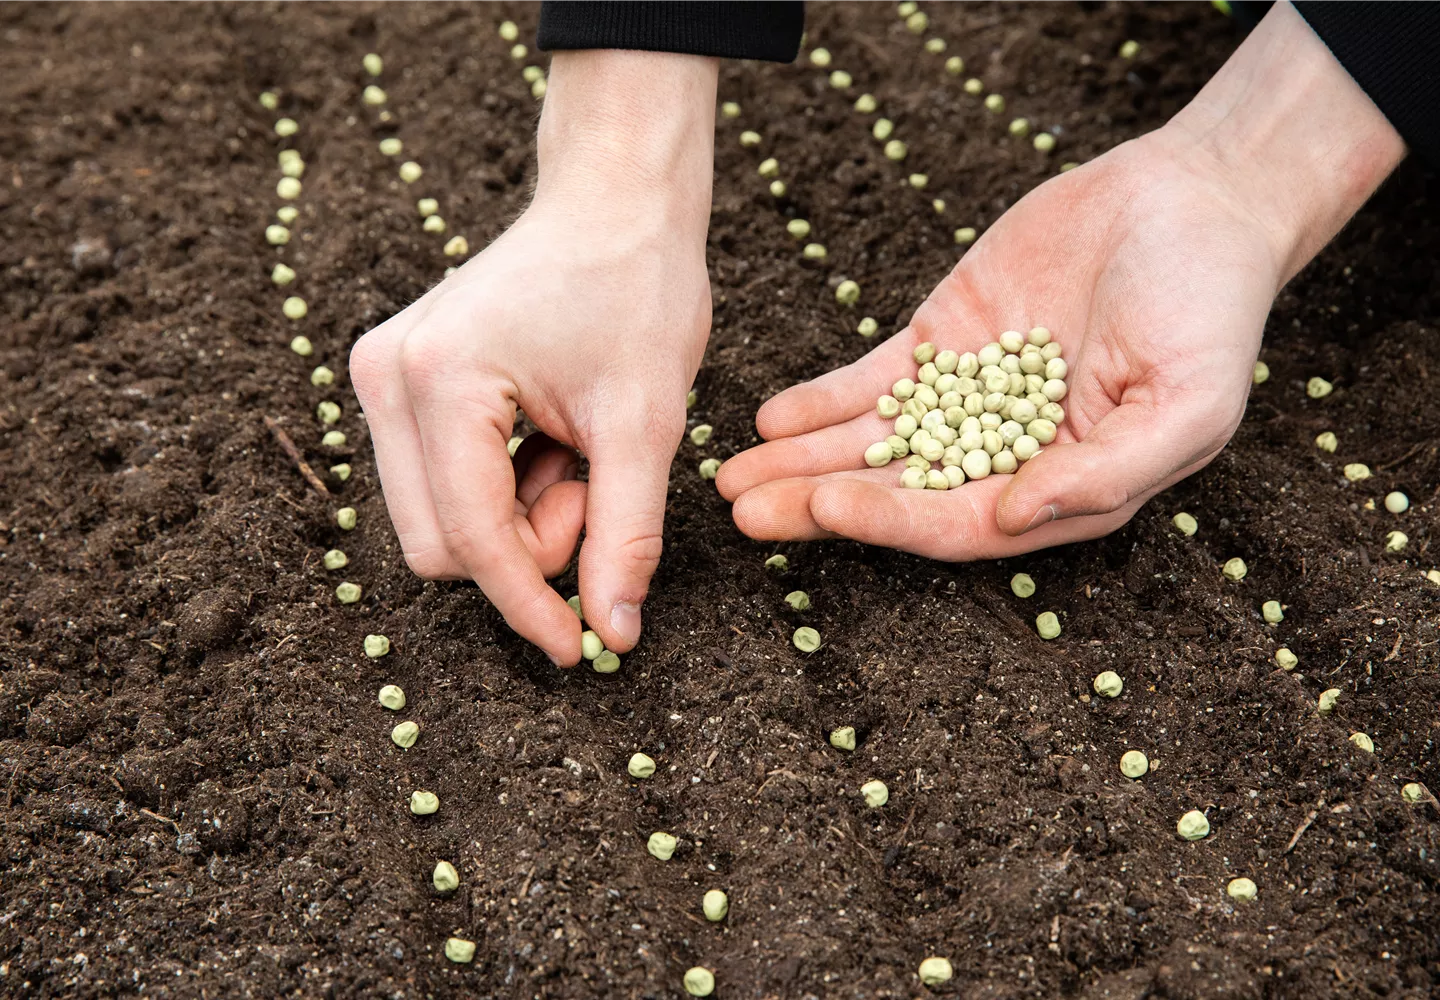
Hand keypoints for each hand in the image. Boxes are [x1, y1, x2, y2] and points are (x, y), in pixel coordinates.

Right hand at [349, 51, 716, 664]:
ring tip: (582, 456)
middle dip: (526, 548)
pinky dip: (505, 489)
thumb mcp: (645, 422)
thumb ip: (625, 536)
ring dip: (518, 518)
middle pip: (438, 544)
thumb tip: (612, 633)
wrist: (616, 201)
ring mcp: (384, 377)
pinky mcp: (400, 380)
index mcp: (437, 380)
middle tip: (596, 493)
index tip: (581, 649)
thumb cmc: (637, 288)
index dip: (529, 606)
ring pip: (439, 520)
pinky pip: (442, 481)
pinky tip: (554, 443)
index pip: (470, 541)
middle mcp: (386, 379)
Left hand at [717, 1, 1402, 559]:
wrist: (1190, 204)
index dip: (891, 521)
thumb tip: (1011, 516)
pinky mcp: (942, 343)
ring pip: (870, 443)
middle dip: (819, 504)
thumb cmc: (1209, 311)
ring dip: (801, 462)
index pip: (959, 523)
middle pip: (896, 493)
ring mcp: (965, 399)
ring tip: (732, 477)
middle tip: (746, 513)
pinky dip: (822, 400)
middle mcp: (1002, 456)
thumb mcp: (1187, 406)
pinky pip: (872, 381)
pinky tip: (774, 417)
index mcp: (1059, 488)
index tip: (827, 507)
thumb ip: (1103, 473)